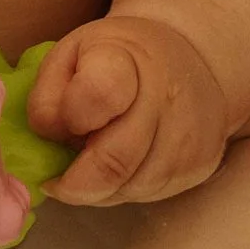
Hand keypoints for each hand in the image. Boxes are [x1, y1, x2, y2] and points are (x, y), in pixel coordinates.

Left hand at [30, 15, 231, 206]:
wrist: (191, 59)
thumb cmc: (119, 58)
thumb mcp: (72, 54)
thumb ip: (48, 93)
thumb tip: (49, 138)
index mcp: (127, 60)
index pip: (97, 94)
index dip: (70, 117)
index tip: (59, 126)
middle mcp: (166, 98)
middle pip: (115, 162)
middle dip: (76, 182)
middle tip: (59, 179)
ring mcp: (189, 136)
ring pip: (131, 188)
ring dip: (101, 188)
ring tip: (95, 163)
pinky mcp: (201, 165)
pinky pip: (151, 195)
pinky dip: (125, 189)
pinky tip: (123, 166)